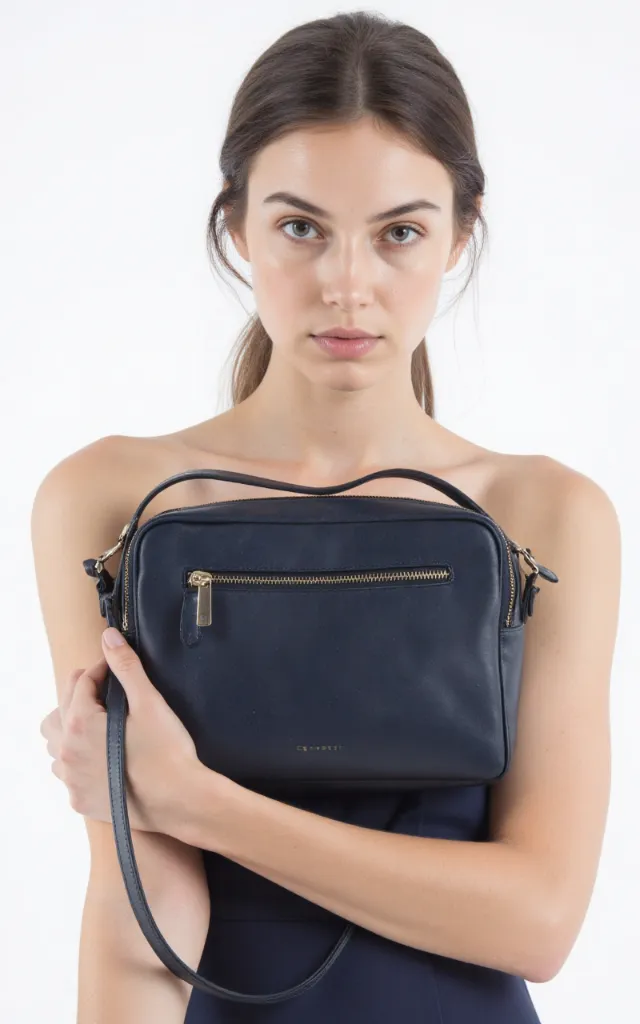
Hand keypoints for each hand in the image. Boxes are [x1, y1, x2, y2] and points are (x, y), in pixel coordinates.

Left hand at [40, 626, 227, 836]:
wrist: (180, 801)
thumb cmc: (167, 751)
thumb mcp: (148, 702)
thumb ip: (125, 666)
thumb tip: (108, 636)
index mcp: (79, 723)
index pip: (80, 683)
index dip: (100, 670)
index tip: (115, 670)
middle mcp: (66, 752)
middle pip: (59, 711)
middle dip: (80, 698)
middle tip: (107, 697)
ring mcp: (71, 779)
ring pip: (57, 745)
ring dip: (72, 731)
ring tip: (101, 727)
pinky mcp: (79, 800)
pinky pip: (68, 773)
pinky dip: (79, 761)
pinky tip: (102, 757)